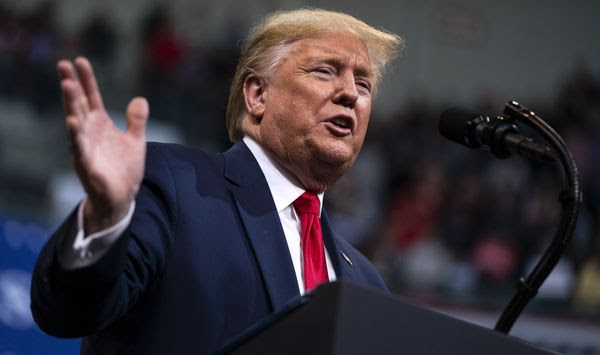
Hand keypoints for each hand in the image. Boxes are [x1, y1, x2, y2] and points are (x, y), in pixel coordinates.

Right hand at [58, 57, 148, 234]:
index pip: (91, 97)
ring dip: (71, 104)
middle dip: (71, 85)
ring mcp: (85, 148)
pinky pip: (79, 148)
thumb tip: (140, 98)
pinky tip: (72, 122)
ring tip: (67, 85)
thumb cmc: (124, 169)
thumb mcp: (136, 141)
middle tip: (63, 64)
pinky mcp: (86, 165)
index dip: (87, 80)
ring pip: (76, 122)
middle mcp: (89, 133)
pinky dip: (76, 136)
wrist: (122, 197)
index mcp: (100, 125)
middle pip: (79, 104)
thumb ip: (136, 120)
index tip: (80, 60)